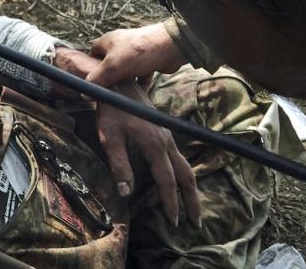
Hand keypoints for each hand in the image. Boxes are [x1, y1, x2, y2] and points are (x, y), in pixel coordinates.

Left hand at [53, 47, 200, 227]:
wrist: (117, 82)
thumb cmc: (110, 109)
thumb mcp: (109, 137)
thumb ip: (119, 165)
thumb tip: (125, 193)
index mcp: (155, 146)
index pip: (167, 181)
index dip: (170, 203)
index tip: (173, 222)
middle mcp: (167, 141)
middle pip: (186, 176)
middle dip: (191, 201)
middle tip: (195, 223)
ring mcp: (167, 136)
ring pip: (185, 166)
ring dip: (190, 188)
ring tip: (192, 207)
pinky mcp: (163, 131)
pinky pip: (179, 158)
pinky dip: (183, 175)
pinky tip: (176, 181)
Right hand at [86, 23, 185, 87]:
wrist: (169, 48)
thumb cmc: (139, 50)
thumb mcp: (112, 66)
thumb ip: (97, 78)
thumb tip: (84, 91)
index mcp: (108, 41)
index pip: (92, 52)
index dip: (90, 65)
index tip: (90, 80)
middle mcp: (120, 46)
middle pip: (109, 64)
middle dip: (108, 77)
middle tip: (107, 90)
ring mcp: (135, 54)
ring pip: (125, 72)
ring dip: (124, 82)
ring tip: (122, 94)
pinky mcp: (148, 62)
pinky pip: (140, 75)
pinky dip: (139, 84)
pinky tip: (138, 94)